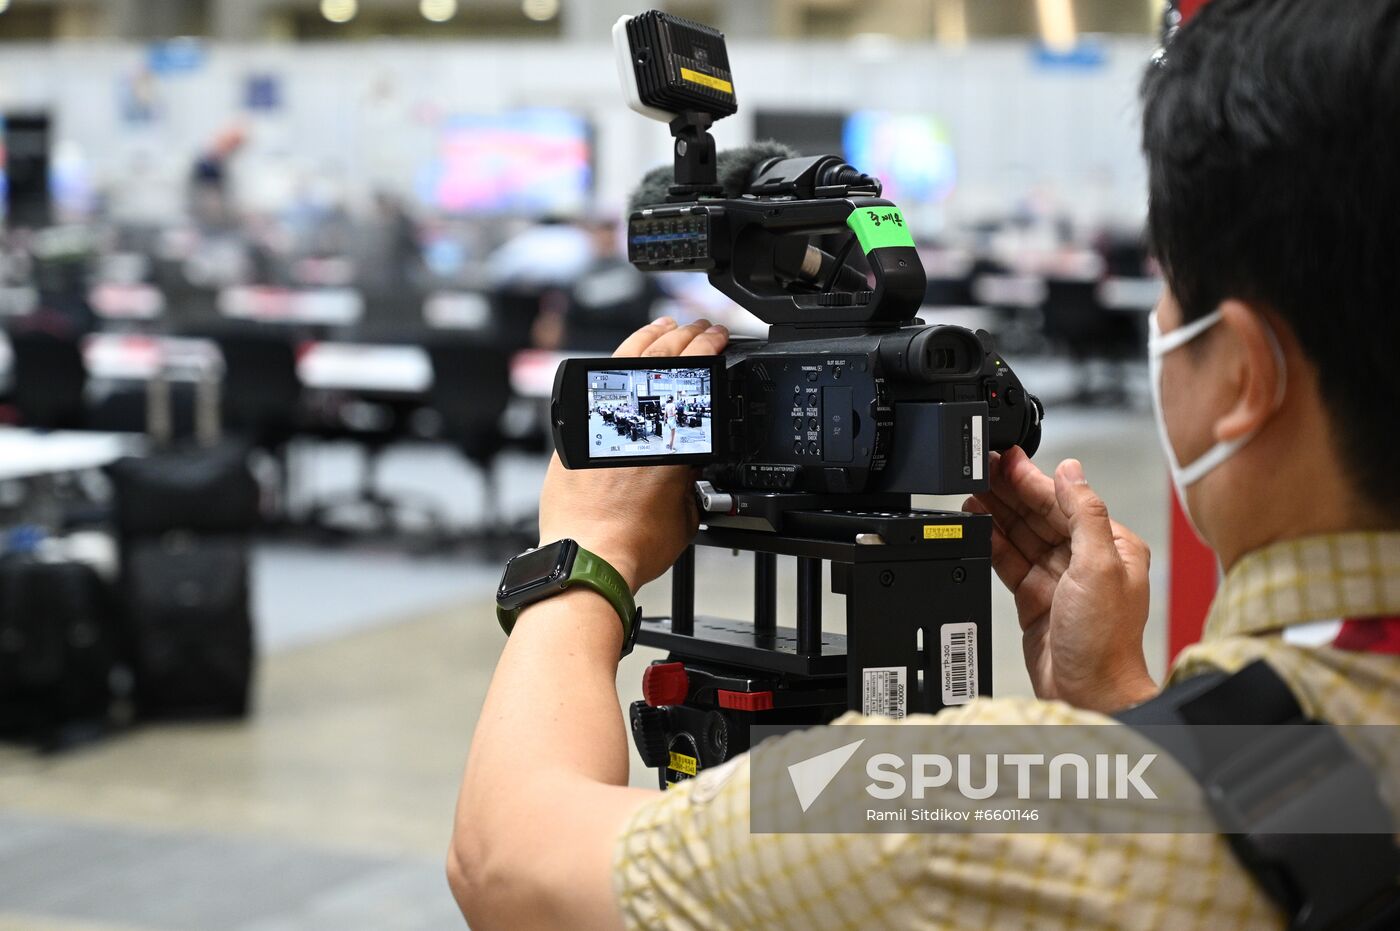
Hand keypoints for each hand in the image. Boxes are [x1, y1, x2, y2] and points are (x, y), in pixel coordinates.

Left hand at [537, 317, 728, 591]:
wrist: (590, 557)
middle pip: (665, 360)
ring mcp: (604, 421)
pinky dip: (615, 364)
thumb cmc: (635, 544)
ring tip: (666, 328)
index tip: (719, 338)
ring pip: (627, 361)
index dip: (710, 348)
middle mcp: (639, 421)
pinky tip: (623, 360)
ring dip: (651, 338)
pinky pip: (597, 385)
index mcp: (676, 436)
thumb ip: (689, 481)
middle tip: (701, 328)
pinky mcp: (576, 431)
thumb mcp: (687, 512)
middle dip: (687, 336)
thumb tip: (686, 472)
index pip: (697, 375)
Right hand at [963, 447, 1156, 712]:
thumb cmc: (1106, 640)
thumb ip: (1084, 514)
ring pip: (1021, 535)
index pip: (1065, 500)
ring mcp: (1058, 579)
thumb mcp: (1099, 566)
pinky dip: (991, 542)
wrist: (1089, 693)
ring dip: (996, 512)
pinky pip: (1009, 562)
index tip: (1005, 458)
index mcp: (1111, 544)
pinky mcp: (1035, 599)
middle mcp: (1085, 559)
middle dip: (1008, 490)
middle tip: (978, 467)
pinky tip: (976, 525)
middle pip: (1040, 514)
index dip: (1032, 478)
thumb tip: (1071, 471)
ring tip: (970, 490)